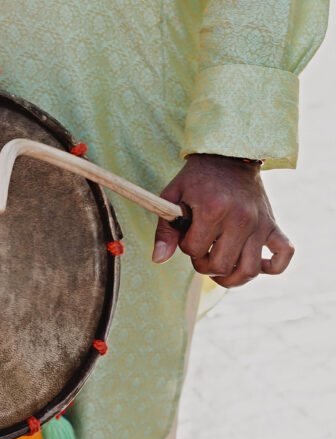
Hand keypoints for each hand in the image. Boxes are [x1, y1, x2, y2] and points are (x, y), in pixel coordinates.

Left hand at [153, 154, 293, 287]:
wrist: (230, 157)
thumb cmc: (197, 179)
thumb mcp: (173, 197)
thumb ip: (165, 230)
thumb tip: (158, 260)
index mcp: (213, 210)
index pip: (194, 250)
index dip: (185, 246)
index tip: (187, 233)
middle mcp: (240, 219)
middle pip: (221, 266)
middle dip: (204, 264)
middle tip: (202, 250)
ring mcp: (260, 223)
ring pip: (249, 270)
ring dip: (231, 277)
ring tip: (221, 266)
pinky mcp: (272, 225)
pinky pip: (284, 254)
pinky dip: (272, 266)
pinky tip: (256, 264)